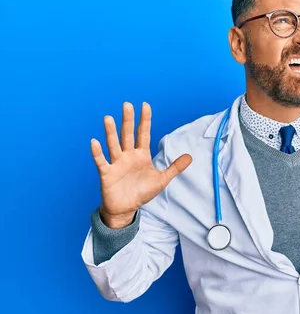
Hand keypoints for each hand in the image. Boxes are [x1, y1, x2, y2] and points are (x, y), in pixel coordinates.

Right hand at [90, 102, 191, 227]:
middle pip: (128, 135)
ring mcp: (117, 163)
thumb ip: (175, 167)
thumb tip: (190, 156)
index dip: (145, 120)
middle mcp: (128, 155)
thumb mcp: (161, 179)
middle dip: (128, 120)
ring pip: (113, 144)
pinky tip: (94, 141)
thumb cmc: (142, 192)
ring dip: (110, 132)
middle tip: (127, 104)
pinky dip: (97, 152)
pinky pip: (101, 161)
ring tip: (108, 118)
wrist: (126, 208)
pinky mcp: (107, 173)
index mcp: (141, 155)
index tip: (145, 105)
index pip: (143, 134)